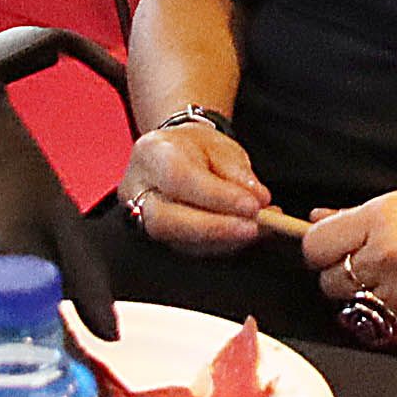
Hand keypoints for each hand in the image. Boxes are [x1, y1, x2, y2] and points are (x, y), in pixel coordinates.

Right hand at [0, 51, 122, 370]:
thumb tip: (109, 335)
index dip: (71, 371)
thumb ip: (87, 281)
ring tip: (1, 364)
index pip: (43, 342)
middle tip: (41, 376)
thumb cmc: (11, 171)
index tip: (92, 392)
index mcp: (8, 264)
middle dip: (14, 379)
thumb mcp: (62, 218)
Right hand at [120, 117, 271, 257]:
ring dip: (224, 241)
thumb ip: (238, 174)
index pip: (179, 178)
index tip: (252, 206)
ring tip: (259, 230)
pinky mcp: (156, 239)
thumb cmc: (195, 149)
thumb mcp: (221, 147)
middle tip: (253, 228)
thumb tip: (258, 200)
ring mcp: (140, 218)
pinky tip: (247, 236)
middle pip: (167, 220)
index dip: (217, 197)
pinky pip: (189, 249)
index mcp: (151, 153)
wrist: (172, 156)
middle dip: (215, 228)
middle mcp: (137, 189)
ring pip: (178, 241)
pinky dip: (222, 246)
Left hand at [302, 186, 396, 346]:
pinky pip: (382, 335)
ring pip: (353, 313)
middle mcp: (392, 258)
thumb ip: (359, 215)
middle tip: (371, 267)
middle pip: (330, 283)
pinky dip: (387, 324)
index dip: (323, 249)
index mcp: (385, 220)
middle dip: (346, 275)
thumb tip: (320, 219)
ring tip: (393, 285)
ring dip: (365, 302)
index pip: (316, 247)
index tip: (334, 251)